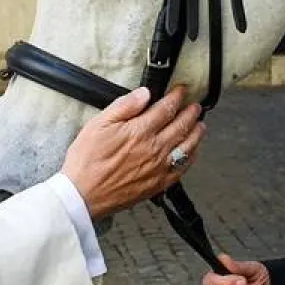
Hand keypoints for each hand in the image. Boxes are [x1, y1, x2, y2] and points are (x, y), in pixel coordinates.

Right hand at [61, 85, 204, 220]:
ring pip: (187, 146)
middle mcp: (154, 148)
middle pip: (181, 125)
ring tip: (200, 125)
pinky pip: (183, 168)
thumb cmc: (87, 160)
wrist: (83, 194)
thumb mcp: (99, 124)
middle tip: (195, 106)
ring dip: (196, 133)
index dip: (176, 97)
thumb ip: (124, 106)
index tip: (181, 91)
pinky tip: (193, 151)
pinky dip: (192, 157)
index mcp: (140, 131)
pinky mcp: (159, 183)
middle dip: (191, 113)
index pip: (166, 108)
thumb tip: (144, 93)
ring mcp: (159, 167)